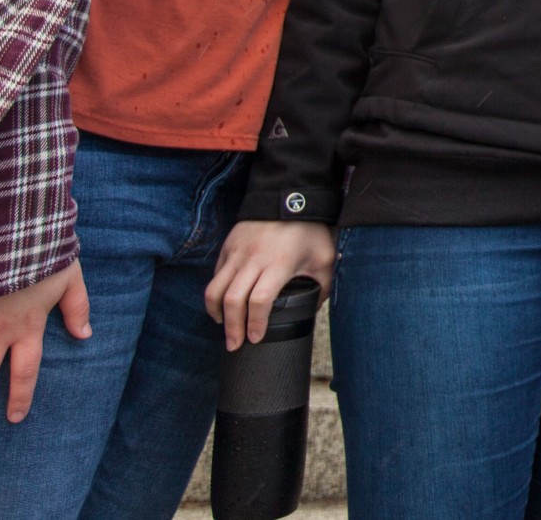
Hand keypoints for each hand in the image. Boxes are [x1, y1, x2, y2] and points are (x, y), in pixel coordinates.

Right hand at [206, 220, 335, 351]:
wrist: (289, 194)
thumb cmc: (310, 228)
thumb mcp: (324, 257)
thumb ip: (322, 286)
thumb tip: (311, 311)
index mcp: (279, 264)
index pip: (260, 301)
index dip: (255, 324)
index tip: (256, 339)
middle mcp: (253, 260)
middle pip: (233, 301)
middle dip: (232, 328)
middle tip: (234, 345)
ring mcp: (237, 253)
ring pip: (215, 289)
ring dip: (216, 312)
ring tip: (224, 327)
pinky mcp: (228, 246)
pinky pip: (215, 275)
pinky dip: (216, 293)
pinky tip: (223, 304)